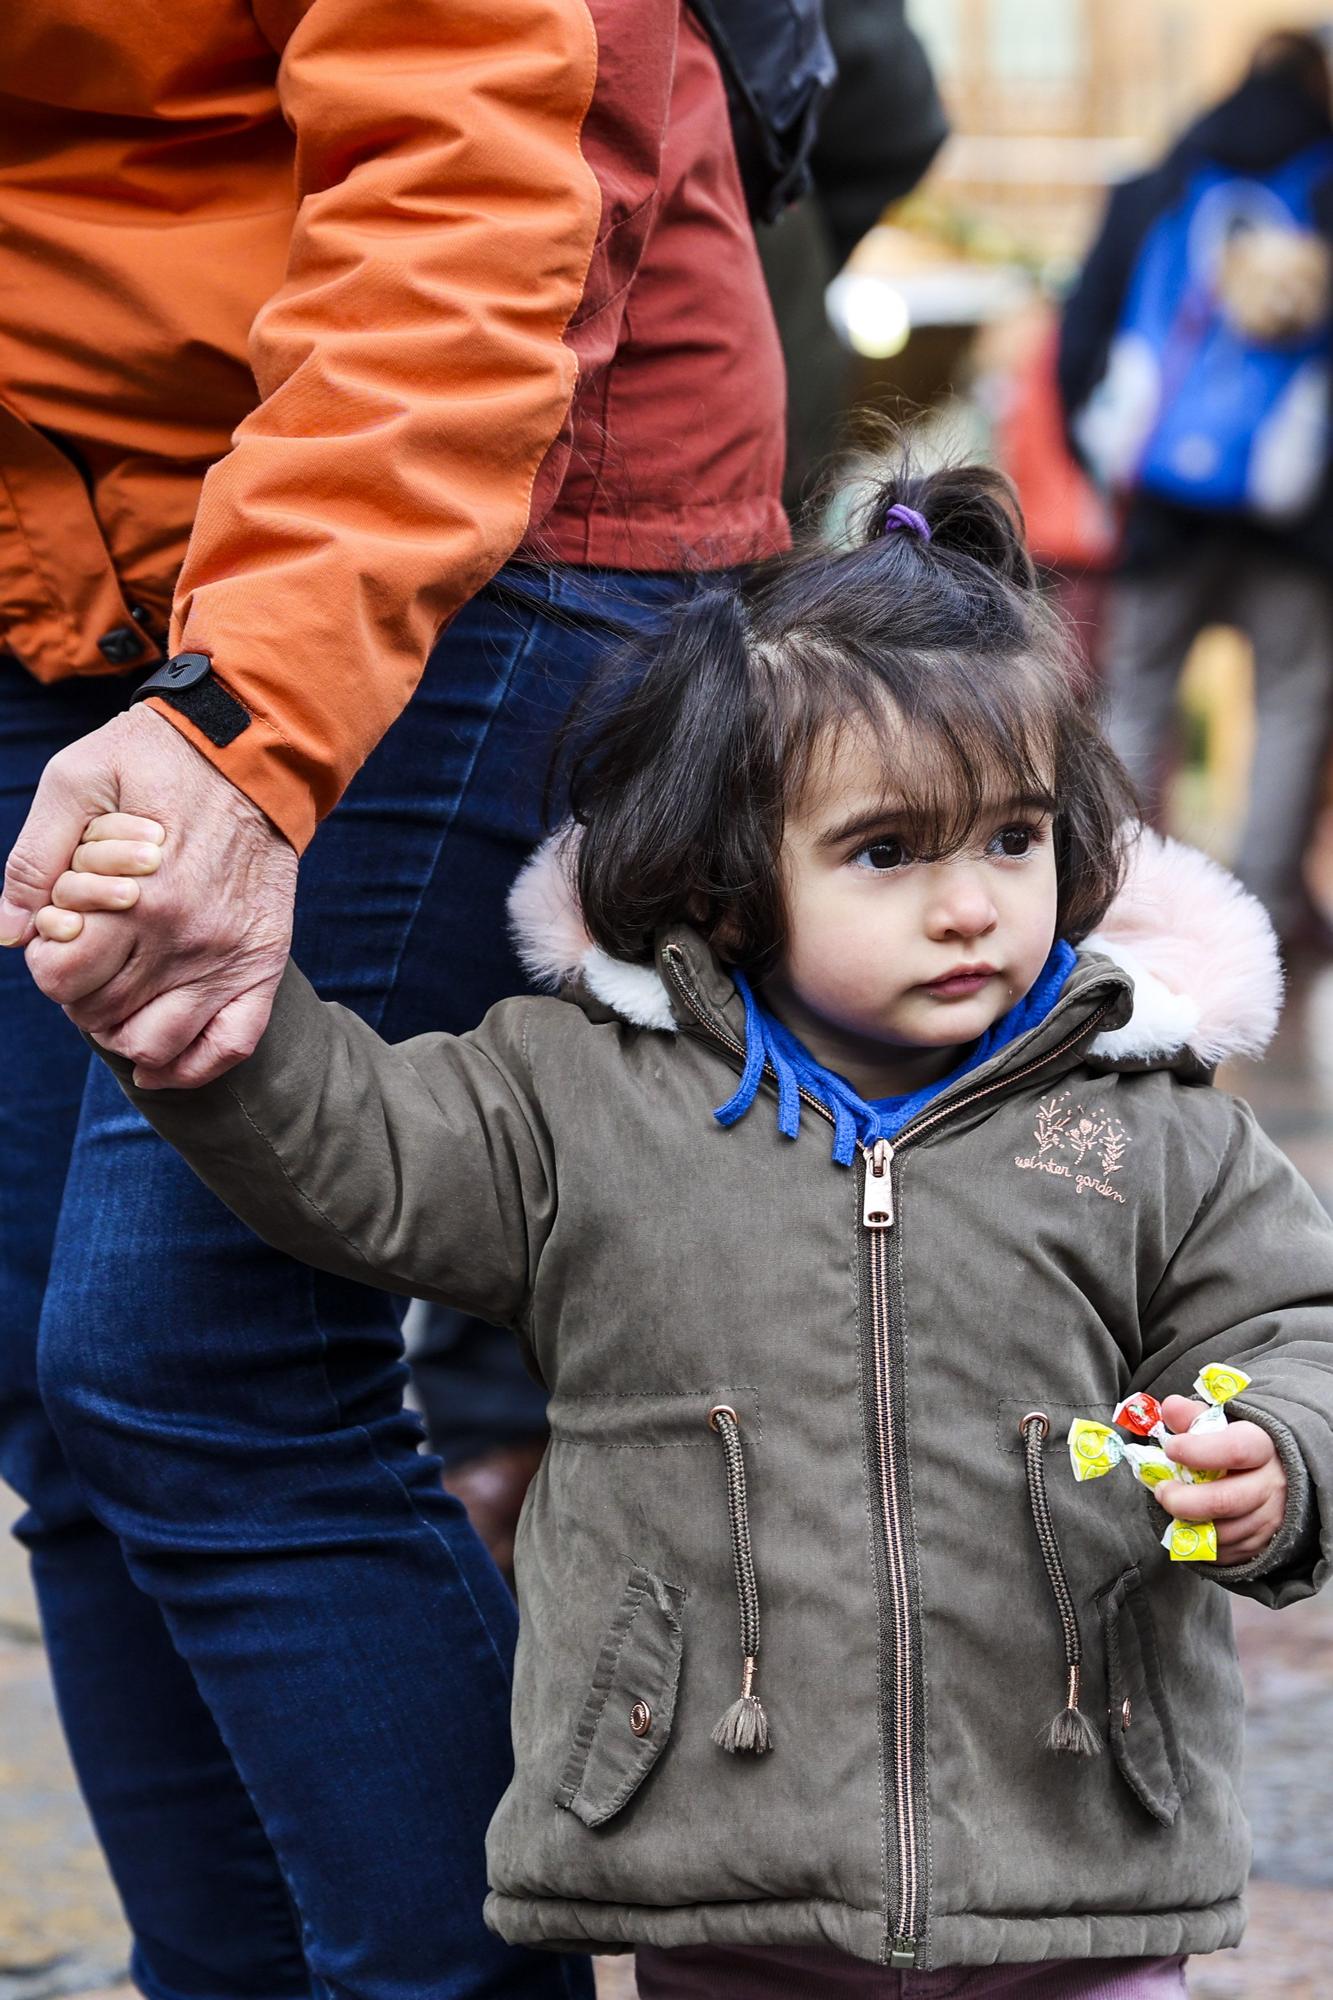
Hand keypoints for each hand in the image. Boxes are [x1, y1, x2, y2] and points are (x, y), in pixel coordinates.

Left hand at [2, 704, 296, 1088]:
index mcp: (135, 897)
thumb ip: (34, 857)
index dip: (46, 964)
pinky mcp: (262, 961)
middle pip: (101, 1014)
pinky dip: (188, 1068)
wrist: (254, 752)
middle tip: (86, 960)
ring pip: (156, 1042)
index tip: (59, 938)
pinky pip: (230, 1044)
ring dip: (120, 1033)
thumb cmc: (157, 759)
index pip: (62, 978)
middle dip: (78, 995)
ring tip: (114, 1001)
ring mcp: (227, 956)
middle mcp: (183, 938)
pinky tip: (156, 1066)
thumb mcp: (77, 780)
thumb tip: (8, 931)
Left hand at [1156, 1394, 1286, 1563]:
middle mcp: (1271, 1484)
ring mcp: (1269, 1518)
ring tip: (1173, 1507)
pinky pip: (1225, 1553)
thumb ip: (1194, 1416)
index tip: (1171, 1448)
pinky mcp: (1261, 1545)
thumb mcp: (1221, 1424)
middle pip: (1226, 1500)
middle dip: (1184, 1500)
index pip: (1233, 1450)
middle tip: (1162, 1491)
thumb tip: (1170, 1407)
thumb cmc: (1238, 1447)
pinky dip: (1200, 1543)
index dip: (1197, 1450)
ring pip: (1223, 1532)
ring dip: (1189, 1524)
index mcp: (1262, 1447)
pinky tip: (1190, 1525)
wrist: (1276, 1477)